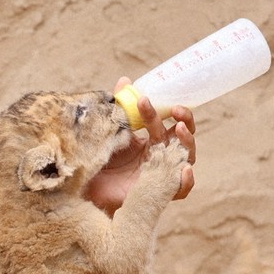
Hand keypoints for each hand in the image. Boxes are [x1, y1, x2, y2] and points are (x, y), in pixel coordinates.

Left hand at [83, 77, 195, 214]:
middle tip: (177, 111)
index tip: (151, 98)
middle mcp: (161, 156)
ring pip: (186, 159)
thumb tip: (125, 79)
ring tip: (180, 131)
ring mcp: (162, 175)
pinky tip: (185, 170)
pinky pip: (181, 190)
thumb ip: (120, 108)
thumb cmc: (100, 161)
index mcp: (152, 141)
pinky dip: (186, 181)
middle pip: (185, 139)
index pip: (170, 122)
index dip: (169, 110)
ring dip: (188, 144)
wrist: (85, 190)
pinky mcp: (158, 194)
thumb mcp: (110, 132)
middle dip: (186, 122)